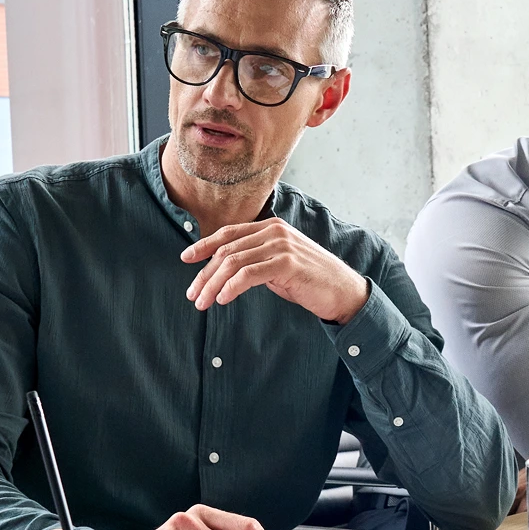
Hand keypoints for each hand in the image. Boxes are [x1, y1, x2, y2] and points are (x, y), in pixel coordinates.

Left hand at [181, 218, 369, 323]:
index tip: (186, 259)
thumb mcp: (277, 264)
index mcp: (271, 227)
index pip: (229, 233)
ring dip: (213, 284)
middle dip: (204, 274)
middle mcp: (274, 231)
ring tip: (203, 302)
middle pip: (227, 250)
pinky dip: (231, 288)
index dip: (204, 245)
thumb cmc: (309, 280)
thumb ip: (255, 260)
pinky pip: (249, 274)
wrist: (343, 291)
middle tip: (192, 294)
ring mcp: (281, 246)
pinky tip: (223, 300)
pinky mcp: (287, 263)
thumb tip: (224, 271)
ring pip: (233, 262)